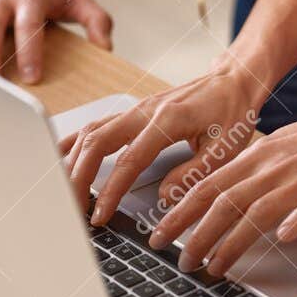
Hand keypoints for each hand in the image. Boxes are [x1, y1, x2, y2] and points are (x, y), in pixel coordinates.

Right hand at [61, 58, 267, 221]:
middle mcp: (145, 111)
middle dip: (78, 178)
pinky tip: (62, 157)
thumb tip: (164, 197)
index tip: (99, 216)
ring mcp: (137, 109)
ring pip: (92, 132)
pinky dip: (76, 140)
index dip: (110, 191)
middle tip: (72, 210)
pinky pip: (97, 124)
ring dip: (73, 161)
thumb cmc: (233, 112)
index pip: (128, 160)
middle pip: (97, 142)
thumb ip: (195, 173)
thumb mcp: (226, 148)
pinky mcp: (135, 112)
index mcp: (167, 120)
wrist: (235, 80)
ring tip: (63, 193)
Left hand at [144, 97, 296, 276]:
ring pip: (259, 210)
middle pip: (224, 202)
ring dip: (232, 241)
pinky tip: (286, 237)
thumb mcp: (275, 150)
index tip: (158, 234)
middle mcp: (270, 168)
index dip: (180, 212)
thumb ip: (247, 174)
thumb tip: (216, 199)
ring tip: (213, 267)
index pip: (208, 186)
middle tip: (178, 261)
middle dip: (196, 234)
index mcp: (256, 158)